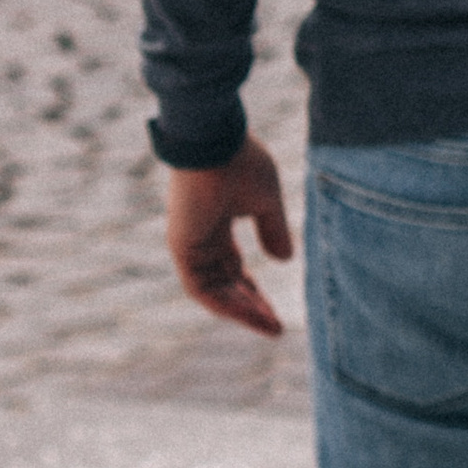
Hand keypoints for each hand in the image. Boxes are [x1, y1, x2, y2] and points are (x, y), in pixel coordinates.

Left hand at [165, 136, 293, 336]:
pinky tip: (251, 314)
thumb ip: (273, 230)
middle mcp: (201, 238)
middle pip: (225, 283)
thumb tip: (284, 260)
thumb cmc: (240, 161)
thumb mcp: (267, 201)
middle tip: (275, 326)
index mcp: (217, 224)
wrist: (214, 141)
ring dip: (242, 311)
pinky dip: (227, 304)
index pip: (234, 267)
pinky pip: (202, 288)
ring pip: (214, 292)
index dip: (254, 289)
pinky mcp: (182, 247)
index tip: (276, 310)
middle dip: (250, 306)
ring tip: (269, 326)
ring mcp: (189, 244)